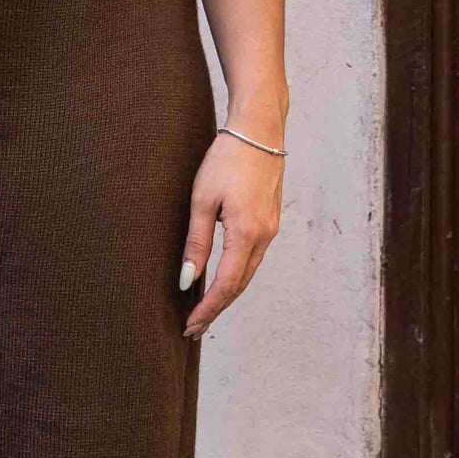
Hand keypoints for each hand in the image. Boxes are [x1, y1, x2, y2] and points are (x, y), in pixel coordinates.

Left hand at [179, 130, 282, 337]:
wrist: (259, 130)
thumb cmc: (227, 158)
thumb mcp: (202, 199)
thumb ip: (196, 242)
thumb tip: (187, 279)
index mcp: (247, 233)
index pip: (225, 285)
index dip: (207, 309)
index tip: (190, 326)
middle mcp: (264, 236)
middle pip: (239, 285)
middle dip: (216, 308)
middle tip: (193, 327)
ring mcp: (271, 229)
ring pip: (248, 273)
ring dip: (226, 294)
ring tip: (204, 310)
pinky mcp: (270, 220)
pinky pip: (254, 258)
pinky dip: (237, 275)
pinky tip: (222, 280)